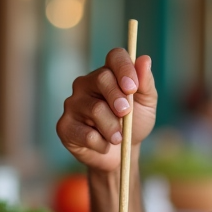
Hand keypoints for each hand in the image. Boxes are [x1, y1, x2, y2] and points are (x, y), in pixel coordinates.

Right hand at [56, 49, 157, 173]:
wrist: (121, 155)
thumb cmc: (134, 125)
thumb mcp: (146, 104)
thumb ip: (145, 83)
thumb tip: (145, 59)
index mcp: (108, 73)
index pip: (115, 56)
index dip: (124, 68)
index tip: (132, 87)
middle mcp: (86, 84)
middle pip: (102, 78)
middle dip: (118, 98)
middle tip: (126, 114)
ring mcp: (72, 104)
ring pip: (95, 109)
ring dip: (113, 128)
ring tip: (119, 138)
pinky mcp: (64, 126)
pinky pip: (86, 134)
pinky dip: (102, 144)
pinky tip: (103, 145)